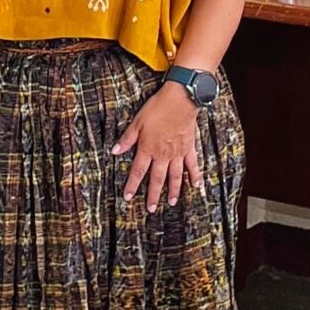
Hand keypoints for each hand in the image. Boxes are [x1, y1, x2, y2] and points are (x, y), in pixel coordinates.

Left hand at [114, 82, 199, 210]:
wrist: (180, 100)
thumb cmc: (157, 108)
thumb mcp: (137, 122)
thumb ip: (127, 139)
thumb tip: (114, 151)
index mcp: (148, 148)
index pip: (138, 171)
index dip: (132, 185)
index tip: (127, 197)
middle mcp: (163, 155)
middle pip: (157, 179)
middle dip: (153, 195)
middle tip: (151, 209)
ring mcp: (178, 153)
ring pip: (175, 176)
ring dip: (173, 191)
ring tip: (171, 203)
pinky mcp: (189, 148)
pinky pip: (192, 165)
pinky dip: (194, 176)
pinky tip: (195, 186)